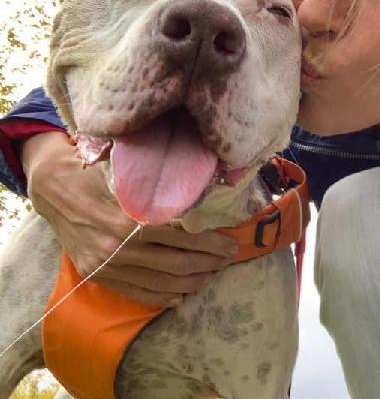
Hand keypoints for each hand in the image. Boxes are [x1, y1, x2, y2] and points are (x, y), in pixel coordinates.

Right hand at [22, 132, 238, 306]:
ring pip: (161, 283)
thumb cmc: (99, 176)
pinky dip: (164, 297)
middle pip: (177, 263)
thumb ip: (162, 192)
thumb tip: (205, 199)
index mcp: (131, 219)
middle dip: (209, 263)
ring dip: (192, 282)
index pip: (183, 237)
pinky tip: (182, 293)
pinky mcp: (98, 276)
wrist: (54, 190)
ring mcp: (107, 266)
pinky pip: (137, 294)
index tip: (231, 243)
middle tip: (228, 258)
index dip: (211, 243)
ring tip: (211, 275)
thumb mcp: (131, 176)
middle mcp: (119, 247)